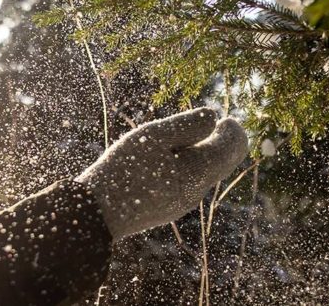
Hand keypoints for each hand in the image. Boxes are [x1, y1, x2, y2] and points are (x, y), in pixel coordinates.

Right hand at [75, 107, 247, 240]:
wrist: (96, 212)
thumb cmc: (123, 170)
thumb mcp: (153, 138)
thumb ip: (185, 126)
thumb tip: (212, 116)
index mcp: (196, 174)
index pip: (228, 151)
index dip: (232, 133)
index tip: (228, 119)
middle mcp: (193, 192)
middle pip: (218, 165)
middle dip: (221, 144)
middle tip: (220, 125)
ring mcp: (178, 203)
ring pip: (201, 175)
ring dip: (202, 154)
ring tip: (194, 138)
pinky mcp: (164, 208)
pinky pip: (186, 184)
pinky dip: (188, 167)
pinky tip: (174, 158)